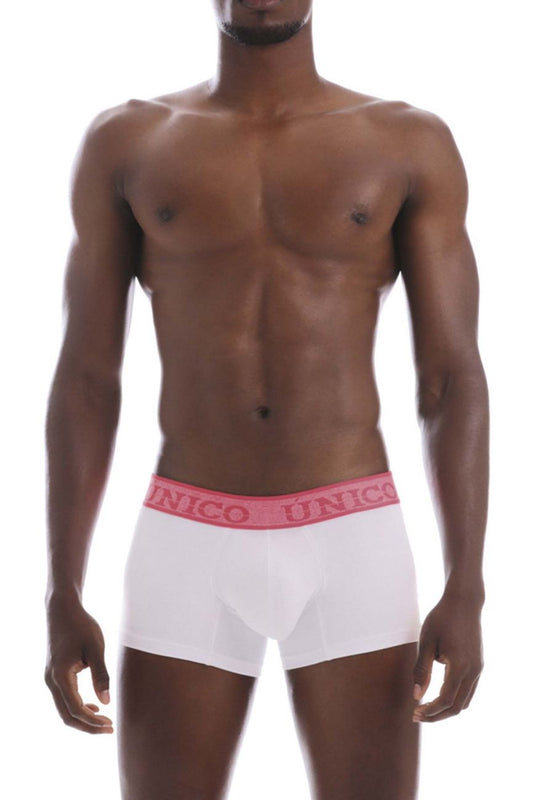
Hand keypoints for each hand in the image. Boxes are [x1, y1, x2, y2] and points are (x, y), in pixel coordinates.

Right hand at [44, 594, 113, 733]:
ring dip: (83, 718)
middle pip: (67, 716)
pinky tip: (94, 705)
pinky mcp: (54, 674)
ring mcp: (50, 678)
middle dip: (88, 726)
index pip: (76, 710)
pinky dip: (78, 707)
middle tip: (110, 728)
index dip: (93, 722)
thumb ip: (101, 675)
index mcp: (61, 676)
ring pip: (64, 709)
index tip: (111, 725)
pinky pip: (64, 699)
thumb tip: (107, 702)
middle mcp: (51, 681)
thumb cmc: (81, 626)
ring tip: (105, 720)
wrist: (63, 610)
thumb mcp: (96, 648)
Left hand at [412, 591, 483, 722]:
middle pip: (457, 706)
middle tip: (417, 716)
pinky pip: (469, 690)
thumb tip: (416, 696)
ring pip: (465, 701)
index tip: (414, 712)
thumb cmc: (441, 619)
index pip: (445, 700)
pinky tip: (440, 694)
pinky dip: (455, 698)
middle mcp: (473, 671)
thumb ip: (421, 671)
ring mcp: (478, 669)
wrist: (463, 602)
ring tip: (427, 708)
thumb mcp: (426, 643)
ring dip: (447, 708)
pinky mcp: (478, 664)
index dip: (430, 711)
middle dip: (437, 715)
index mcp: (460, 667)